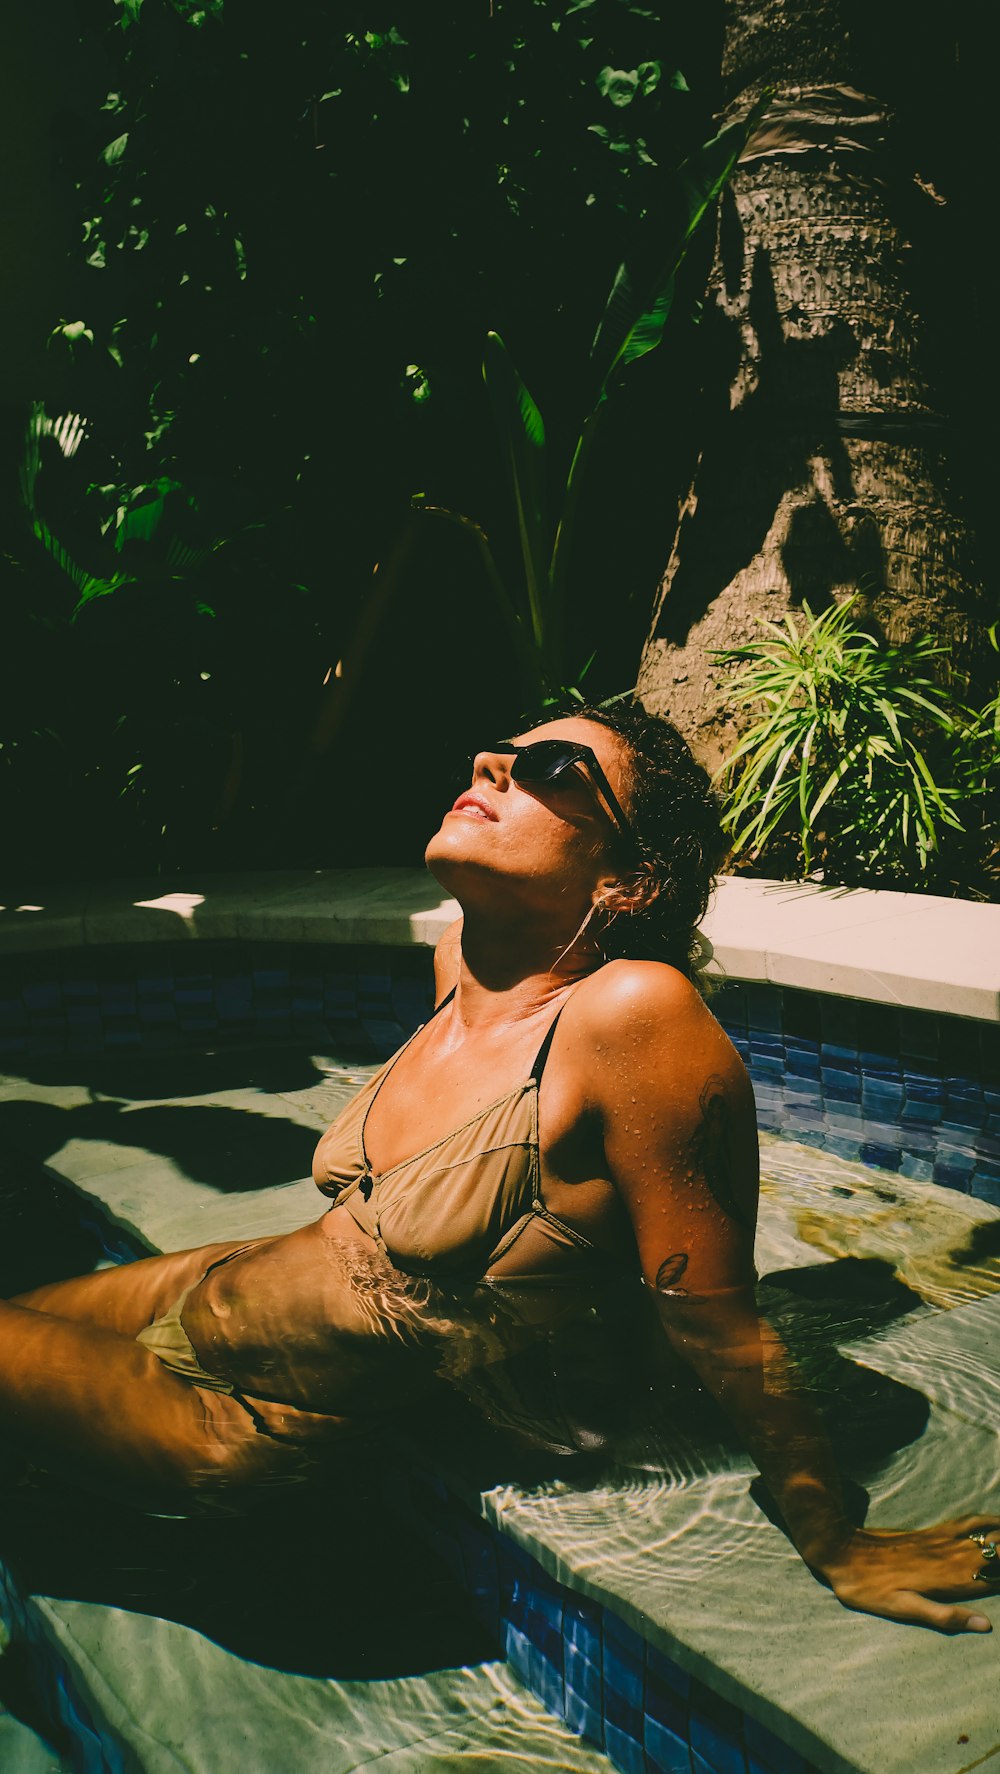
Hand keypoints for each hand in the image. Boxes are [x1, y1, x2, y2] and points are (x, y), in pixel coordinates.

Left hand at [818, 1516, 999, 1632]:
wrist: (842, 1551)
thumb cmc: (870, 1588)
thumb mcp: (903, 1610)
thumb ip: (944, 1618)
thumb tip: (985, 1626)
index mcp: (949, 1577)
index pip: (995, 1574)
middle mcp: (951, 1555)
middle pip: (997, 1550)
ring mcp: (943, 1540)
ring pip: (988, 1533)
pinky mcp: (933, 1531)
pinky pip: (969, 1522)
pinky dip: (990, 1520)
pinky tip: (999, 1520)